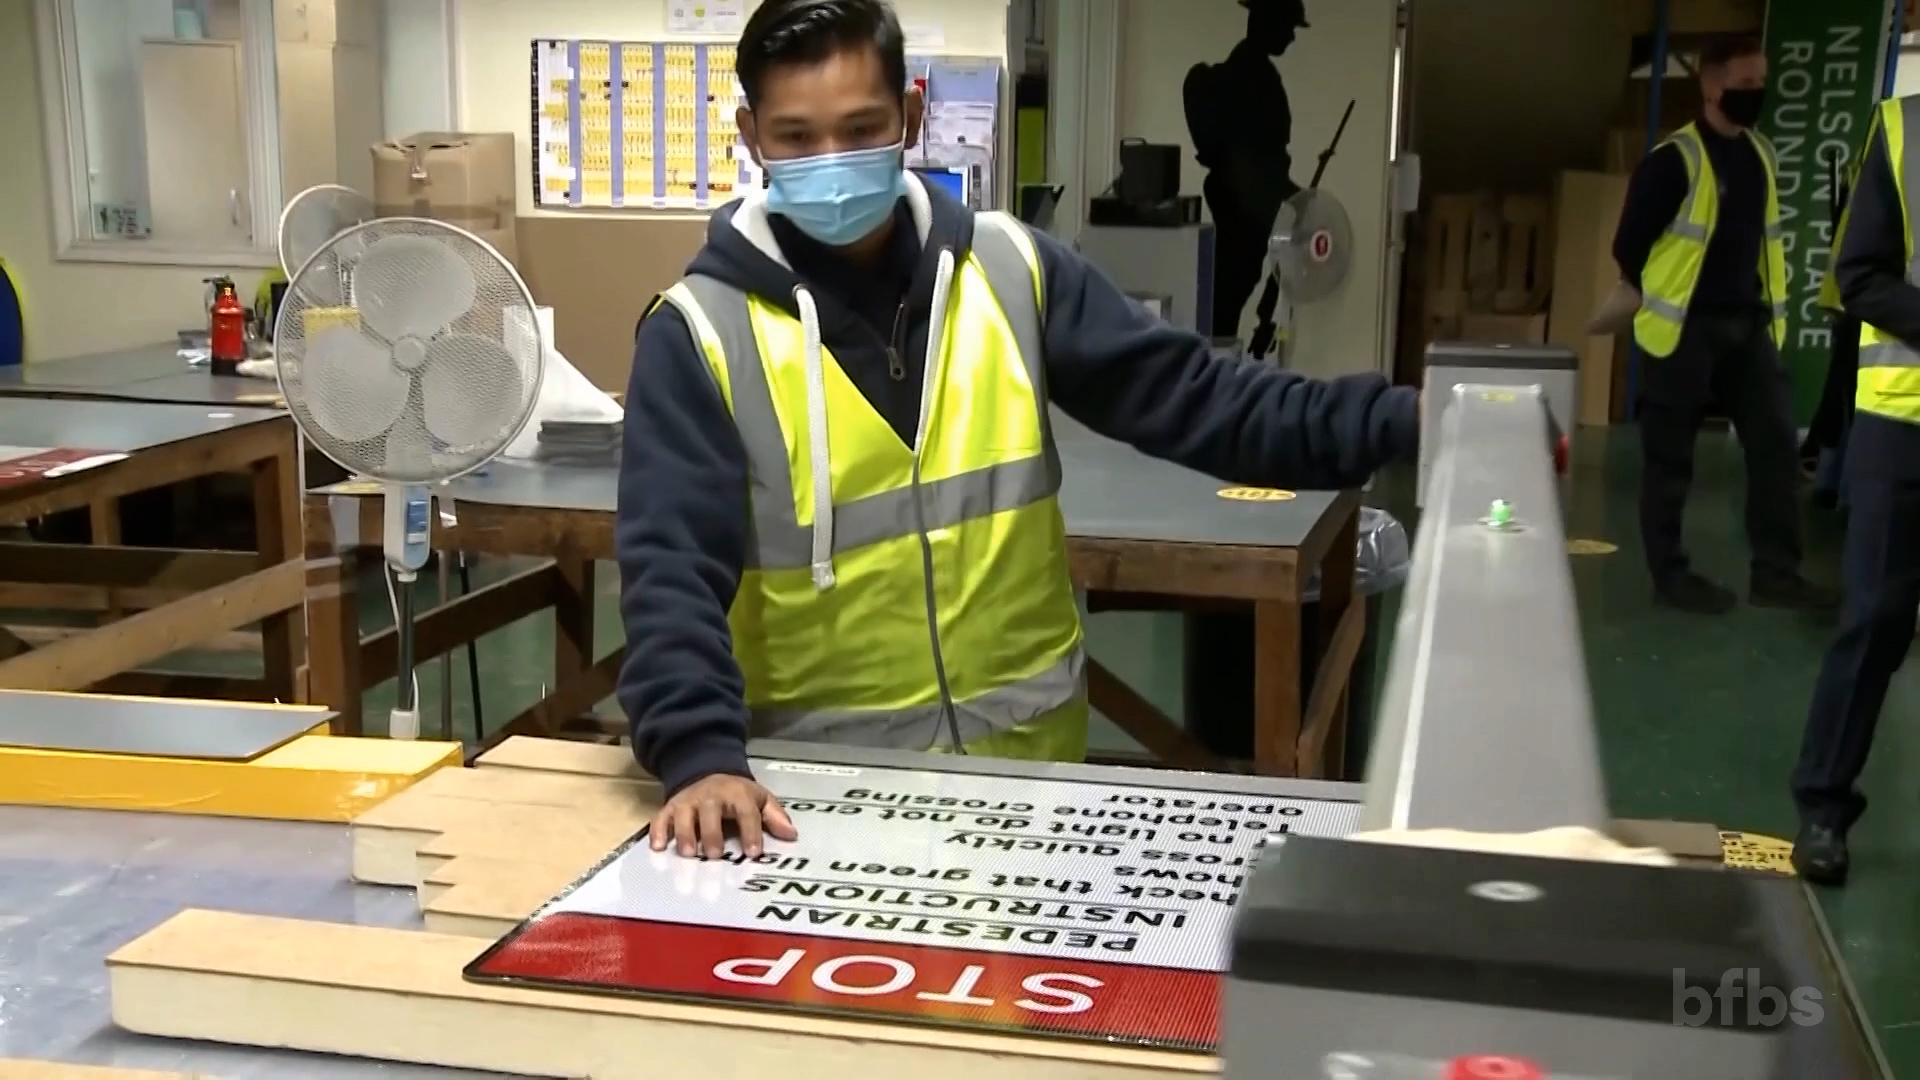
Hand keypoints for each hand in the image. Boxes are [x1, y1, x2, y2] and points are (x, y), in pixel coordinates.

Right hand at [648, 773, 797, 858]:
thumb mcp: (759, 798)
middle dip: (711, 834)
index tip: (754, 853)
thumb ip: (775, 817)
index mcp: (737, 794)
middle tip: (714, 854)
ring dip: (684, 834)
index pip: (746, 812)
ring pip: (683, 815)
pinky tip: (658, 846)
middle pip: (710, 813)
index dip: (751, 832)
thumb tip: (791, 835)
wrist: (706, 769)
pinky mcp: (670, 807)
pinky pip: (661, 818)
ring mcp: (688, 802)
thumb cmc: (736, 792)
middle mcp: (711, 797)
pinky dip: (658, 831)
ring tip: (688, 854)